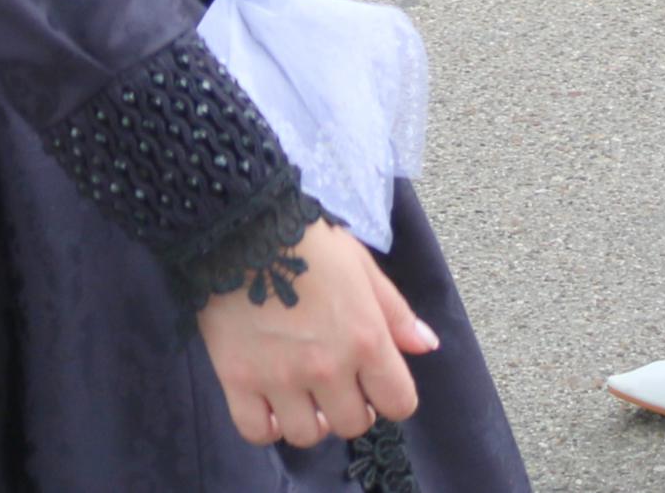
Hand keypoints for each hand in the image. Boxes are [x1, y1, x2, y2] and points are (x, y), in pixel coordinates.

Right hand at [194, 216, 430, 450]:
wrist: (244, 229)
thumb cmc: (310, 244)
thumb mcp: (363, 270)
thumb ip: (397, 313)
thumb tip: (427, 346)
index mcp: (366, 339)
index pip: (398, 402)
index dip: (392, 396)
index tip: (376, 384)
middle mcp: (327, 367)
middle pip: (352, 425)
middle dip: (351, 408)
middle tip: (338, 386)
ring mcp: (281, 378)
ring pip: (307, 436)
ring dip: (310, 420)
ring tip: (304, 395)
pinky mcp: (238, 381)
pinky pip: (257, 432)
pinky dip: (266, 426)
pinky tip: (271, 404)